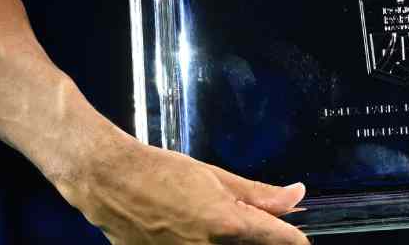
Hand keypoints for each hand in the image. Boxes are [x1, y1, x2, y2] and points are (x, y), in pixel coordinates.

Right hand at [60, 134, 309, 243]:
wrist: (108, 181)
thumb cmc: (161, 171)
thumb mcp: (214, 176)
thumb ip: (258, 193)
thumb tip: (297, 195)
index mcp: (225, 224)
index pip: (277, 239)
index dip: (294, 240)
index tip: (301, 241)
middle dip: (260, 240)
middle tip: (257, 227)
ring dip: (232, 243)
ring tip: (214, 222)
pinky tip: (197, 231)